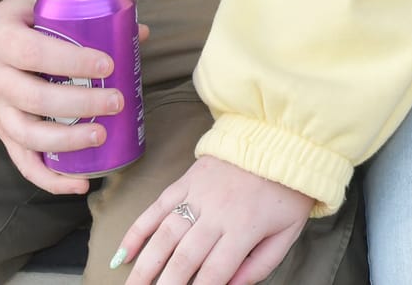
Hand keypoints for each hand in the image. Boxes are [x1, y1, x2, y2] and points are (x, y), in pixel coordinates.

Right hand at [0, 0, 148, 195]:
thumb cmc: (12, 20)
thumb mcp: (37, 5)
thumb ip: (82, 14)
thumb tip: (140, 33)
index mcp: (0, 40)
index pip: (35, 53)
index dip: (72, 62)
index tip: (108, 66)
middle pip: (34, 99)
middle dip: (78, 104)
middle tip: (117, 101)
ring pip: (26, 135)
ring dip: (66, 142)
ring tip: (101, 137)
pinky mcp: (1, 132)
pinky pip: (21, 161)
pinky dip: (49, 179)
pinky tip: (80, 183)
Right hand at [114, 155, 312, 284]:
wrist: (280, 139)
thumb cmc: (286, 191)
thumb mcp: (288, 231)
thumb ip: (261, 265)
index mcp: (245, 227)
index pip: (215, 271)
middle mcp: (217, 212)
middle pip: (184, 258)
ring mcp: (198, 194)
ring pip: (164, 236)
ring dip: (144, 267)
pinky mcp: (186, 180)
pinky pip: (156, 207)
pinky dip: (137, 231)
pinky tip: (123, 254)